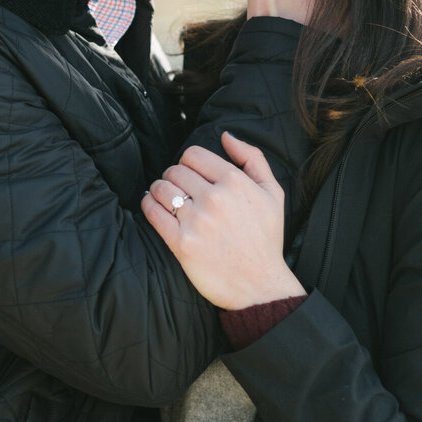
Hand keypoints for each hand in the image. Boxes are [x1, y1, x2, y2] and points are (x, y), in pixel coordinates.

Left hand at [142, 132, 306, 309]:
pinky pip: (152, 212)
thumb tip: (226, 136)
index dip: (189, 162)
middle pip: (175, 170)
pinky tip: (153, 206)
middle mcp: (214, 198)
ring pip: (161, 188)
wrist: (259, 285)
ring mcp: (196, 221)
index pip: (193, 154)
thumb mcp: (273, 193)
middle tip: (179, 188)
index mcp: (235, 182)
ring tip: (167, 198)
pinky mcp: (180, 243)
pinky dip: (148, 205)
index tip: (191, 174)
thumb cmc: (266, 239)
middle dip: (174, 176)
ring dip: (159, 190)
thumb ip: (252, 158)